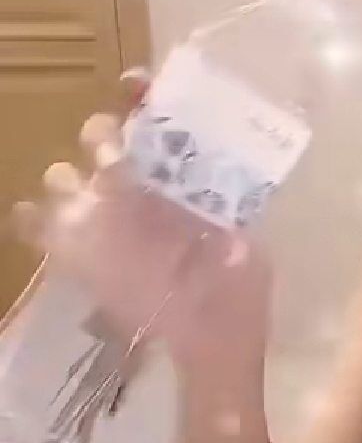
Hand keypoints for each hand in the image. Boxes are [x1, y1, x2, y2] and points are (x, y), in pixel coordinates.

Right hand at [10, 72, 272, 373]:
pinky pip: (40, 226)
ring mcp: (104, 223)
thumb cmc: (236, 300)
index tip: (135, 86)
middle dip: (102, 136)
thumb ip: (232, 218)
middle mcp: (136, 191)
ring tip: (91, 194)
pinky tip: (37, 217)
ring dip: (70, 177)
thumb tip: (222, 195)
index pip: (155, 122)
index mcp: (178, 181)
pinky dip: (32, 219)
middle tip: (116, 156)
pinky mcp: (79, 258)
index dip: (142, 97)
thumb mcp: (248, 251)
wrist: (211, 355)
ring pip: (64, 175)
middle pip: (100, 139)